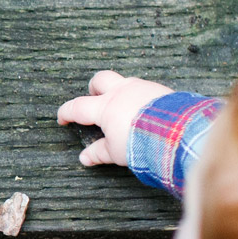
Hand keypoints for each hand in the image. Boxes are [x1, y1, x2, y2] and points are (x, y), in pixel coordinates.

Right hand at [56, 71, 171, 166]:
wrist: (175, 133)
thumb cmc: (142, 142)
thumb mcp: (116, 152)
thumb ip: (99, 153)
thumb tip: (85, 158)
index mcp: (105, 107)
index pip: (78, 107)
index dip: (66, 112)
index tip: (63, 118)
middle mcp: (121, 92)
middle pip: (99, 80)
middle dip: (94, 88)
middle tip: (94, 100)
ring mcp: (140, 88)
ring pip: (124, 82)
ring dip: (119, 92)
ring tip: (123, 109)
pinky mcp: (158, 89)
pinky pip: (144, 88)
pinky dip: (139, 97)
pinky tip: (144, 111)